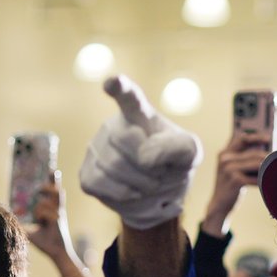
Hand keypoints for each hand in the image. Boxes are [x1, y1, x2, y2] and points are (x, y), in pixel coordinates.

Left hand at [26, 174, 72, 262]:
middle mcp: (56, 210)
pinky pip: (45, 212)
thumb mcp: (30, 232)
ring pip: (46, 203)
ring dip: (39, 208)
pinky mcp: (57, 220)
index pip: (53, 193)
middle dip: (49, 185)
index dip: (53, 181)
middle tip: (42, 185)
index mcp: (52, 211)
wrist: (56, 253)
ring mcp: (58, 214)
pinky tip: (42, 223)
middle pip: (56, 192)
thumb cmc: (45, 243)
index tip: (52, 170)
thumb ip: (22, 225)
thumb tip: (9, 221)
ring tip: (39, 217)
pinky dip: (41, 216)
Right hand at [80, 75, 202, 229]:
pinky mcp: (87, 173)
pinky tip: (132, 191)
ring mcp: (96, 148)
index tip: (113, 81)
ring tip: (149, 184)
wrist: (159, 194)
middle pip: (125, 138)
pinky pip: (99, 183)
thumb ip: (180, 148)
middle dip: (149, 163)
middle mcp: (113, 125)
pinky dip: (122, 194)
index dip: (120, 87)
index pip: (129, 96)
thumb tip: (146, 156)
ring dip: (140, 183)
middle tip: (161, 172)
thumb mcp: (190, 153)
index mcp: (139, 113)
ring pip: (113, 165)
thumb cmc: (174, 163)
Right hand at [203, 131, 270, 234]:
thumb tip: (266, 150)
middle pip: (254, 153)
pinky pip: (256, 177)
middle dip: (267, 157)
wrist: (219, 205)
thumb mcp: (232, 169)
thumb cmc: (230, 185)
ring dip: (268, 167)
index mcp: (224, 153)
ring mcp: (229, 169)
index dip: (256, 137)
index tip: (269, 138)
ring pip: (257, 164)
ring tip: (276, 170)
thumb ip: (243, 158)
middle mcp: (225, 159)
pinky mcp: (235, 180)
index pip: (242, 139)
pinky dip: (263, 179)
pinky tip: (268, 182)